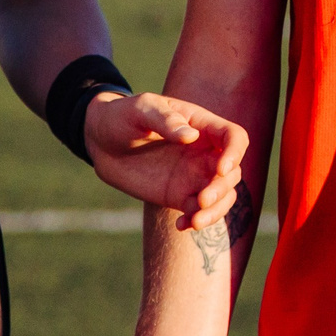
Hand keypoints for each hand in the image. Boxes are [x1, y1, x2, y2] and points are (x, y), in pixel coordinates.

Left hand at [83, 93, 247, 230]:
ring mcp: (194, 175)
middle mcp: (204, 152)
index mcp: (201, 125)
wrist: (101, 142)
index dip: (235, 153)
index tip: (221, 169)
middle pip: (232, 172)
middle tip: (202, 200)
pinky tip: (181, 225)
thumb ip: (165, 119)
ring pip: (223, 196)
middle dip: (222, 188)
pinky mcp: (180, 195)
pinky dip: (197, 222)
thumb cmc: (122, 116)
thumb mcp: (140, 109)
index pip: (234, 137)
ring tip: (195, 221)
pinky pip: (200, 212)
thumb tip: (191, 136)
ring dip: (216, 211)